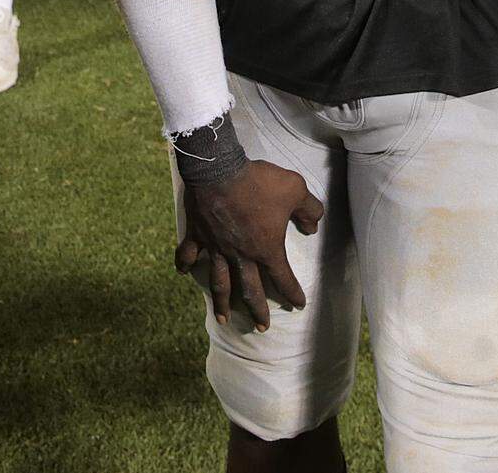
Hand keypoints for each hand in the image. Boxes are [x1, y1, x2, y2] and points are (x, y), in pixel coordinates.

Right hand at [175, 158, 323, 332]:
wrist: (220, 169)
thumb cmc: (259, 181)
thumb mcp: (295, 189)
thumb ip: (309, 209)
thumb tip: (314, 226)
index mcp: (265, 248)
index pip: (282, 277)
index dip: (292, 292)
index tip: (299, 304)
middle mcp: (240, 255)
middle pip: (250, 289)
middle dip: (257, 310)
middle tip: (261, 328)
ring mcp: (216, 247)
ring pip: (220, 282)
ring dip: (222, 301)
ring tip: (224, 318)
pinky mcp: (198, 234)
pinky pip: (188, 254)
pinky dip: (184, 264)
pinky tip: (183, 273)